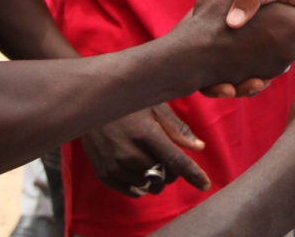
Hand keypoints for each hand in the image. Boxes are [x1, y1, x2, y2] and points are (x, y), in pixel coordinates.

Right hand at [81, 102, 209, 196]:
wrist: (88, 108)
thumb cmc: (127, 103)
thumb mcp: (154, 107)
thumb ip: (176, 129)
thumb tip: (199, 147)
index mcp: (145, 133)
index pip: (175, 160)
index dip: (193, 174)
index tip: (205, 185)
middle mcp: (129, 153)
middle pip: (165, 175)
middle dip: (172, 169)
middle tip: (165, 154)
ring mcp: (115, 166)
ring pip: (150, 184)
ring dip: (156, 176)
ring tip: (148, 156)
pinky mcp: (104, 174)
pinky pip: (133, 191)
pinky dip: (142, 184)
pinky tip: (138, 168)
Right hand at [172, 0, 294, 97]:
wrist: (187, 56)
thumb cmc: (215, 14)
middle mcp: (290, 50)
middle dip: (294, 30)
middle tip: (273, 17)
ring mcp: (274, 68)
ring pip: (285, 56)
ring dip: (273, 47)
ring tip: (251, 34)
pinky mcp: (256, 81)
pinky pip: (265, 72)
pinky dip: (257, 65)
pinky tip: (243, 51)